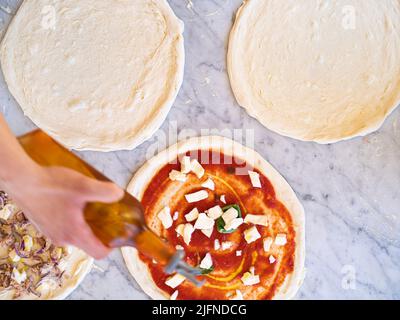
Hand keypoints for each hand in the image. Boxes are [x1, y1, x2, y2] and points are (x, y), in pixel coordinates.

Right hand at [5, 164, 123, 258]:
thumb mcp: (82, 186)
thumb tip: (119, 194)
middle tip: (106, 213)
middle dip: (100, 230)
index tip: (117, 232)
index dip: (111, 246)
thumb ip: (103, 191)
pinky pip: (64, 226)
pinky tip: (71, 200)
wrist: (21, 180)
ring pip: (75, 233)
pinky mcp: (44, 224)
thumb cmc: (50, 185)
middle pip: (88, 242)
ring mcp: (51, 232)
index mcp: (74, 234)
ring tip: (88, 204)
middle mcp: (62, 238)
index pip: (99, 253)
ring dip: (85, 222)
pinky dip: (72, 218)